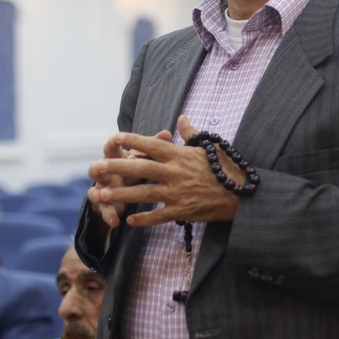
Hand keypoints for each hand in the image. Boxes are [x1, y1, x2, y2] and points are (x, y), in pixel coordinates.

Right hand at [87, 130, 172, 228]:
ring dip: (98, 193)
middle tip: (98, 167)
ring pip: (95, 191)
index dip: (113, 142)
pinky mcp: (105, 206)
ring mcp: (103, 190)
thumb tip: (167, 133)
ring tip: (101, 196)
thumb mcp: (142, 157)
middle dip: (99, 167)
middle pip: (99, 168)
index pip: (113, 148)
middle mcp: (106, 173)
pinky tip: (115, 221)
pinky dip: (109, 216)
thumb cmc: (134, 166)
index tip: (116, 138)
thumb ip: (153, 146)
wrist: (123, 188)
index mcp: (116, 158)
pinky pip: (106, 212)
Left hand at [89, 116, 239, 228]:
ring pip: (144, 193)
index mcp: (181, 155)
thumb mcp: (210, 147)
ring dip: (121, 193)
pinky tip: (129, 220)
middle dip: (116, 167)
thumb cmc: (226, 168)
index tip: (114, 138)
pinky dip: (143, 219)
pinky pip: (158, 216)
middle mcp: (176, 172)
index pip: (153, 145)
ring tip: (101, 194)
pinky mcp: (182, 211)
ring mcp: (178, 193)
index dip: (133, 140)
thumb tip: (182, 118)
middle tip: (96, 167)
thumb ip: (192, 133)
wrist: (242, 195)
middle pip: (141, 167)